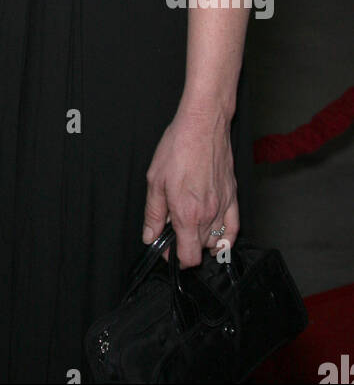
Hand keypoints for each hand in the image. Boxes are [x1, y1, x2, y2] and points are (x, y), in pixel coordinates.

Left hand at [142, 107, 238, 267]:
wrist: (203, 125)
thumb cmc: (178, 148)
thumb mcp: (155, 180)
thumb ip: (154, 213)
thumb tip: (150, 235)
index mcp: (188, 214)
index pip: (188, 257)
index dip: (174, 258)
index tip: (166, 248)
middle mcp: (208, 215)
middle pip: (200, 250)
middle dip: (185, 246)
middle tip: (172, 230)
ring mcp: (223, 207)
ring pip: (216, 242)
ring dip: (202, 240)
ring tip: (189, 226)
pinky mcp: (233, 197)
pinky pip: (234, 229)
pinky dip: (225, 237)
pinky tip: (214, 234)